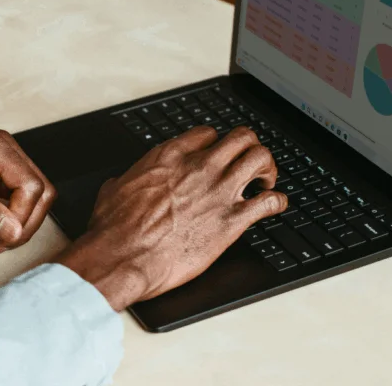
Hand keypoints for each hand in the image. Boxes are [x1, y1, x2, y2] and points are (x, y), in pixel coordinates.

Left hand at [0, 127, 55, 253]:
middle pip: (39, 189)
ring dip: (18, 222)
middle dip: (25, 222)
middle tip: (1, 242)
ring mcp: (0, 160)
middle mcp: (2, 148)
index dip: (22, 216)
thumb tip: (11, 228)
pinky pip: (16, 197)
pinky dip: (9, 217)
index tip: (1, 236)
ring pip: (32, 195)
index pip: (30, 184)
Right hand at [57, 126, 286, 310]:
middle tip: (248, 163)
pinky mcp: (232, 221)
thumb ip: (127, 180)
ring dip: (268, 168)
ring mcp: (219, 191)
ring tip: (265, 181)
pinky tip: (274, 206)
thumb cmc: (115, 229)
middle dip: (250, 148)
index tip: (218, 154)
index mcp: (170, 156)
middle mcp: (199, 167)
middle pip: (242, 137)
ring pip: (261, 158)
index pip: (207, 134)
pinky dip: (277, 202)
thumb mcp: (114, 191)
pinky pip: (269, 202)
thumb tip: (121, 183)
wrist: (123, 257)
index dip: (216, 143)